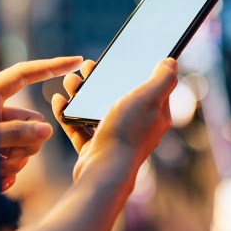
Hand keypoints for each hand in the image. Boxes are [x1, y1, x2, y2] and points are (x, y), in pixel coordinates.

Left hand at [0, 56, 82, 189]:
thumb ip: (18, 132)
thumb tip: (46, 129)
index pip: (26, 73)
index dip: (52, 65)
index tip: (77, 60)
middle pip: (32, 120)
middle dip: (25, 144)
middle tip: (5, 160)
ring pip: (26, 145)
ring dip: (14, 163)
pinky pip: (15, 162)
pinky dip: (9, 173)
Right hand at [52, 58, 177, 182]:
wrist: (104, 172)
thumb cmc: (128, 133)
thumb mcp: (149, 98)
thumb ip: (162, 79)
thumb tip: (171, 62)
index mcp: (154, 115)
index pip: (148, 88)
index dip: (134, 70)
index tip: (118, 58)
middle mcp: (137, 127)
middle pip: (118, 96)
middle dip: (101, 80)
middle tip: (87, 66)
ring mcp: (115, 139)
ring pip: (96, 110)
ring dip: (82, 93)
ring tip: (70, 81)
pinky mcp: (95, 149)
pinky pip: (79, 127)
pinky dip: (68, 113)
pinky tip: (59, 100)